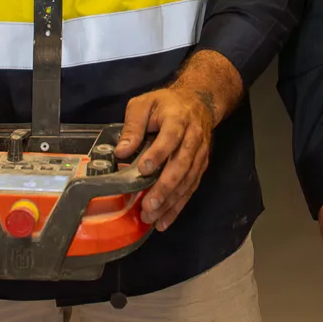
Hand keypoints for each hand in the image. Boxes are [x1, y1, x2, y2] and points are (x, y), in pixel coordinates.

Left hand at [115, 49, 241, 230]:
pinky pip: (191, 187)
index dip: (159, 153)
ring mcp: (199, 153)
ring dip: (171, 201)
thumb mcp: (144, 104)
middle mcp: (193, 137)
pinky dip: (179, 206)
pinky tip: (164, 220)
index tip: (144, 169)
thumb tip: (121, 152)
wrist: (198, 101)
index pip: (170, 137)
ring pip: (188, 180)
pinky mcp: (201, 165)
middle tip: (148, 204)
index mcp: (178, 119)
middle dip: (165, 186)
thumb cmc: (165, 104)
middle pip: (182, 164)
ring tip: (152, 217)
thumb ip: (133, 125)